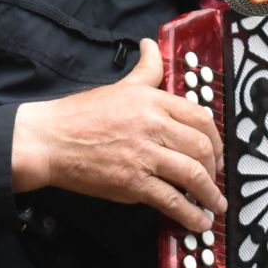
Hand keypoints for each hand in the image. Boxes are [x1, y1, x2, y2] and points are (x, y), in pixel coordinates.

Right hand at [11, 38, 225, 231]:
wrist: (49, 140)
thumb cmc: (80, 115)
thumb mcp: (120, 86)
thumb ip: (145, 70)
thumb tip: (150, 46)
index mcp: (154, 101)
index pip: (201, 117)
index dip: (216, 139)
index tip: (217, 153)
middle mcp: (154, 126)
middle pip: (202, 147)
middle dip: (216, 167)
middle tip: (215, 180)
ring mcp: (144, 155)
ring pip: (193, 174)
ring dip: (209, 193)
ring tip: (214, 205)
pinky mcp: (133, 183)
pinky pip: (172, 200)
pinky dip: (190, 214)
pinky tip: (198, 221)